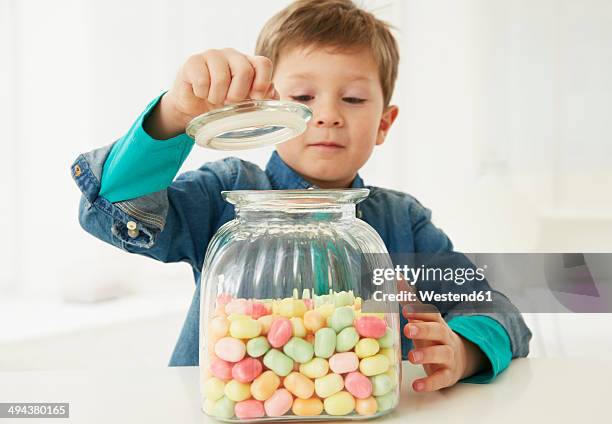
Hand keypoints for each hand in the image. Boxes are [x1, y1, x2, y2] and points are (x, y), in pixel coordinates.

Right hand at [145, 48, 276, 138]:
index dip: (262, 82)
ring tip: (214, 100)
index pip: (263, 64)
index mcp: (248, 64)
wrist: (193, 110)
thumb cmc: (222, 105)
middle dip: (238, 94)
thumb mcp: (245, 106)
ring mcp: (212, 55)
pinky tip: (200, 93)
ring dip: (217, 97)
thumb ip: (262, 100)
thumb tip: (271, 94)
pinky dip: (202, 93)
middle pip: (244, 70)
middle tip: (229, 103)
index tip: (255, 98)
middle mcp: (232, 55)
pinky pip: (202, 80)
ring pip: (222, 77)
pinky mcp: (193, 61)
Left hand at [402, 306, 487, 391]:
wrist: (459, 358)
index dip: (420, 311)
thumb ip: (411, 302)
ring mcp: (449, 356)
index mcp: (436, 323)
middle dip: (424, 330)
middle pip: (438, 331)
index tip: (406, 309)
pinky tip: (417, 385)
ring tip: (412, 357)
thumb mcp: (423, 320)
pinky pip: (440, 379)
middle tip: (407, 330)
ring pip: (442, 354)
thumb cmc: (433, 336)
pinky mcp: (448, 375)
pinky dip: (429, 382)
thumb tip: (397, 278)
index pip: (431, 314)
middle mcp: (445, 338)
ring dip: (427, 355)